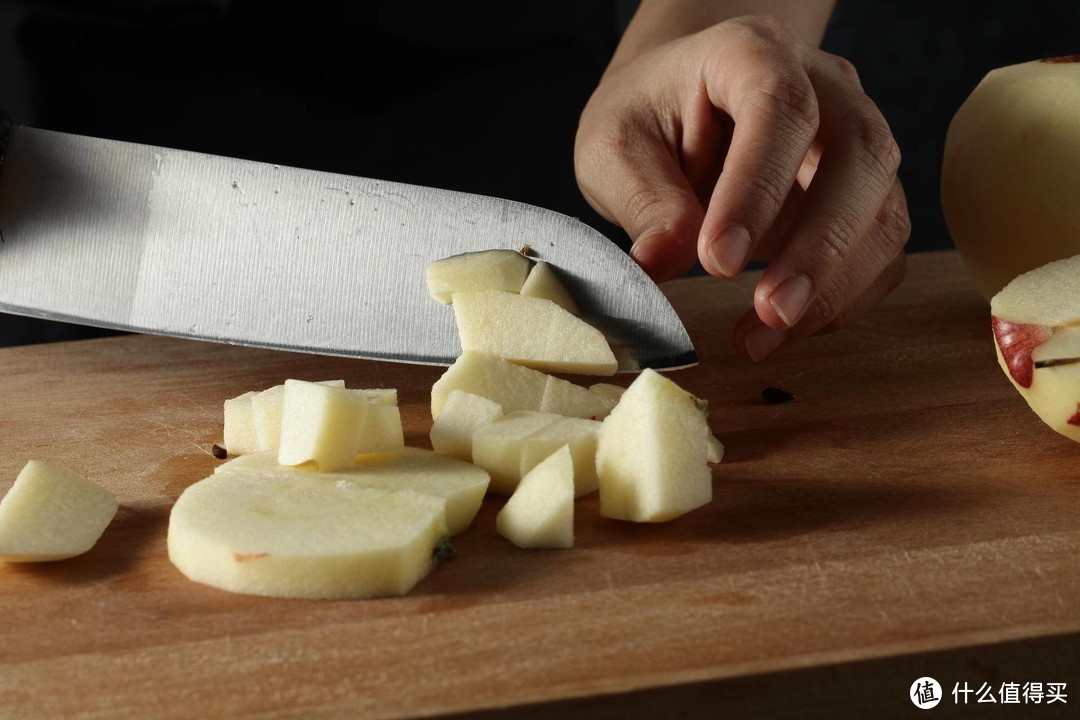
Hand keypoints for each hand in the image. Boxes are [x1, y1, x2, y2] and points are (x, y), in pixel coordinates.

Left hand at [575, 15, 909, 360]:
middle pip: (862, 154)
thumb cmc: (647, 119)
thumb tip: (663, 261)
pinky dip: (844, 299)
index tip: (719, 262)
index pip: (779, 106)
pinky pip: (882, 250)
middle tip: (768, 310)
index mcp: (750, 52)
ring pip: (885, 209)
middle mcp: (823, 86)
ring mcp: (854, 138)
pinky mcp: (864, 195)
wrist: (680, 105)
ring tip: (764, 336)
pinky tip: (787, 328)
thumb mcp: (613, 149)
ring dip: (835, 287)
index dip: (758, 187)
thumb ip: (642, 200)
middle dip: (820, 246)